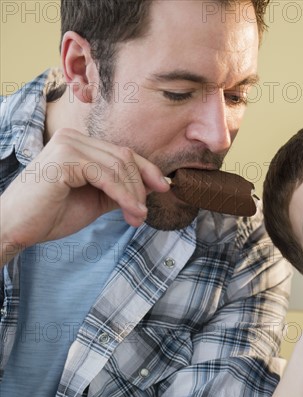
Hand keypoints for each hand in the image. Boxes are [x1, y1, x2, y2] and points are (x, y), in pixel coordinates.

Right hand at [0, 128, 169, 262]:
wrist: (15, 228)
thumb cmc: (50, 215)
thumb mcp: (95, 199)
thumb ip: (119, 189)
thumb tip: (153, 185)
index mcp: (78, 144)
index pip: (122, 152)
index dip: (147, 170)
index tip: (163, 188)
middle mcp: (73, 138)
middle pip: (124, 157)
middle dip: (141, 187)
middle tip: (143, 214)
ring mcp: (68, 144)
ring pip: (118, 166)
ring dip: (134, 195)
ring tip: (138, 217)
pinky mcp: (65, 158)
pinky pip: (107, 177)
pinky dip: (124, 196)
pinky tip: (132, 212)